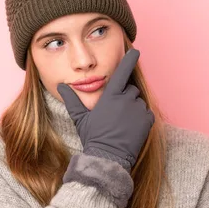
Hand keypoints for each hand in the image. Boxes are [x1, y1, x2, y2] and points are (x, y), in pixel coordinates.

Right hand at [57, 48, 154, 171]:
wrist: (108, 157)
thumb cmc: (93, 136)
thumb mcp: (80, 118)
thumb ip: (71, 99)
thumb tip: (61, 85)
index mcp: (111, 96)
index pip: (122, 72)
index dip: (129, 60)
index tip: (136, 50)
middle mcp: (126, 99)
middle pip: (130, 89)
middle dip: (125, 96)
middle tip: (115, 113)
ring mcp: (138, 110)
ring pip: (138, 101)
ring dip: (132, 107)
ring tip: (122, 123)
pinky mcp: (147, 120)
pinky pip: (146, 113)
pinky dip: (141, 118)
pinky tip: (130, 128)